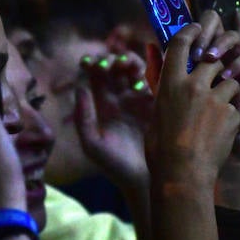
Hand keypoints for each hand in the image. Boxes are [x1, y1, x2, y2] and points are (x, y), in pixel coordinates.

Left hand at [73, 53, 153, 194]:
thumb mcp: (93, 144)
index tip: (88, 62)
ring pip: (136, 68)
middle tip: (110, 64)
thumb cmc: (115, 166)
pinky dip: (149, 75)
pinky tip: (141, 85)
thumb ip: (83, 118)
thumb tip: (80, 88)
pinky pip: (155, 81)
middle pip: (116, 67)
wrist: (144, 180)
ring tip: (127, 68)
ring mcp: (141, 98)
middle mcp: (122, 97)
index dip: (92, 64)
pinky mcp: (159, 103)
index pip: (96, 75)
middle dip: (112, 59)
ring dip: (130, 62)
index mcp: (104, 104)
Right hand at [147, 22, 239, 190]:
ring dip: (226, 90)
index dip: (191, 31)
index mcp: (170, 83)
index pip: (181, 42)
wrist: (183, 175)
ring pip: (228, 81)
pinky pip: (234, 106)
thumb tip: (151, 51)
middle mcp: (193, 85)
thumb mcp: (154, 110)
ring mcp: (215, 99)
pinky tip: (220, 132)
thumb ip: (157, 79)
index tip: (198, 27)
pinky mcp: (231, 114)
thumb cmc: (160, 148)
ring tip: (216, 110)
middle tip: (216, 67)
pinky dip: (230, 115)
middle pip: (211, 59)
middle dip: (216, 62)